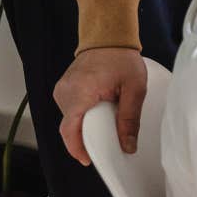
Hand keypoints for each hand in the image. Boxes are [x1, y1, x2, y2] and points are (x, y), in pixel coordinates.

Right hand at [52, 47, 146, 165]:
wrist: (108, 36)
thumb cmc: (122, 58)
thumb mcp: (135, 88)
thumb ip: (130, 118)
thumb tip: (127, 146)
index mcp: (81, 91)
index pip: (71, 130)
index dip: (78, 149)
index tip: (89, 160)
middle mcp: (65, 91)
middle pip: (71, 127)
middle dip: (87, 137)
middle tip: (106, 139)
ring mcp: (62, 89)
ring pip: (70, 119)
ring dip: (85, 124)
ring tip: (104, 120)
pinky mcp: (63, 88)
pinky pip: (70, 110)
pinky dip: (82, 115)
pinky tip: (97, 111)